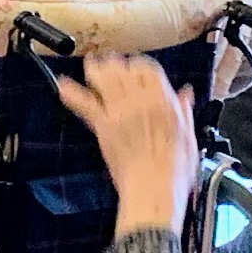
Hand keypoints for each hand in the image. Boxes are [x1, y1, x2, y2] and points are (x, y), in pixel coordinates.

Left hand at [52, 53, 196, 234]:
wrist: (154, 189)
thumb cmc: (174, 170)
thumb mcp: (188, 136)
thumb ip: (184, 111)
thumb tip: (185, 95)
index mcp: (163, 101)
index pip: (147, 69)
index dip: (139, 66)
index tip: (135, 69)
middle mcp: (140, 100)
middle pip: (123, 69)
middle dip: (115, 64)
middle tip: (110, 63)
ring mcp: (119, 111)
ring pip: (104, 79)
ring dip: (96, 69)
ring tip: (91, 65)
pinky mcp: (103, 126)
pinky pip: (85, 104)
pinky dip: (73, 93)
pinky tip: (63, 84)